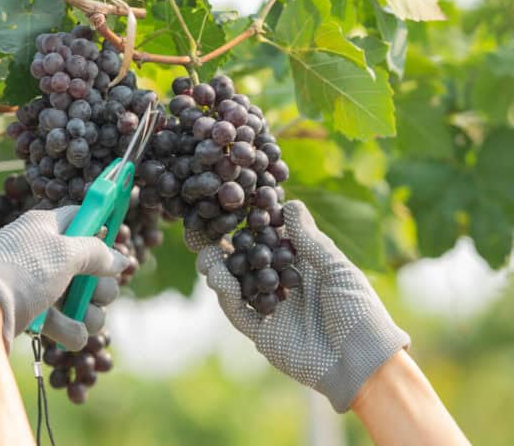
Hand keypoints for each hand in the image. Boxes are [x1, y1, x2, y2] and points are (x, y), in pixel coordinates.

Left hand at [0, 206, 128, 351]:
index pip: (79, 216)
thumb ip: (97, 253)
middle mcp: (40, 251)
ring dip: (89, 311)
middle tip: (97, 293)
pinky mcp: (32, 310)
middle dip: (100, 285)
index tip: (115, 239)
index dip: (100, 227)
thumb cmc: (24, 272)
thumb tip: (121, 260)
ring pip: (80, 297)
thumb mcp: (66, 254)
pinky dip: (69, 328)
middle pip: (87, 265)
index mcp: (43, 226)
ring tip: (84, 318)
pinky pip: (63, 319)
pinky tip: (70, 335)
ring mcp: (36, 282)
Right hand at [190, 200, 409, 411]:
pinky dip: (227, 296)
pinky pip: (238, 312)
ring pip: (237, 285)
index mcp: (304, 267)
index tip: (235, 207)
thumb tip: (290, 204)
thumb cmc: (360, 312)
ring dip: (220, 269)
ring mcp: (272, 310)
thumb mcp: (339, 270)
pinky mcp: (262, 333)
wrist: (363, 363)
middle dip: (226, 247)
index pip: (272, 241)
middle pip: (248, 262)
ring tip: (206, 256)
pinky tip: (220, 280)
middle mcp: (285, 285)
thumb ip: (311, 241)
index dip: (254, 226)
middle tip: (204, 232)